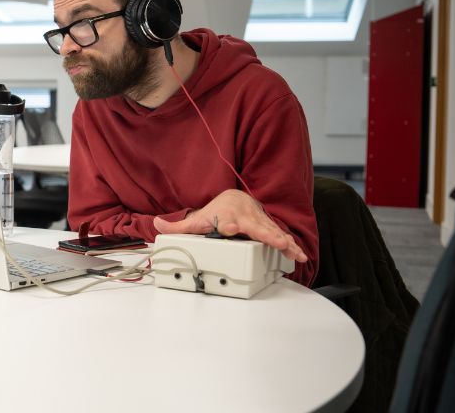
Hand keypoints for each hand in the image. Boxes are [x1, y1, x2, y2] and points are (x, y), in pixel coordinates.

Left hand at [153, 189, 307, 262]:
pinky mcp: (268, 227)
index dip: (229, 226)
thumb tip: (155, 226)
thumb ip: (178, 228)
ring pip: (273, 232)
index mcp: (227, 217)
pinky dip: (291, 244)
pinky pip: (281, 236)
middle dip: (267, 235)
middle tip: (278, 243)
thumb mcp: (197, 220)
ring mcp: (259, 222)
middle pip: (257, 227)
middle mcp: (245, 218)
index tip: (231, 229)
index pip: (228, 222)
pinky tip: (299, 255)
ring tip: (295, 254)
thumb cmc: (217, 212)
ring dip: (285, 242)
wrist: (234, 198)